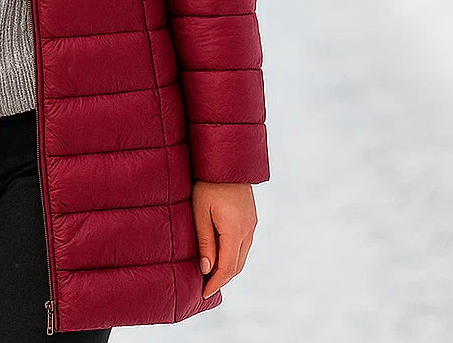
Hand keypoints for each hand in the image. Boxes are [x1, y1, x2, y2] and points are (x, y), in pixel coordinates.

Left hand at [190, 180, 257, 298]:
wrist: (225, 160)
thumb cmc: (207, 183)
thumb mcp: (200, 212)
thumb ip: (205, 242)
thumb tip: (207, 270)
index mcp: (234, 230)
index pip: (227, 267)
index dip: (215, 283)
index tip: (203, 294)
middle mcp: (247, 229)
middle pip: (237, 265)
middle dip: (222, 279)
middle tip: (206, 289)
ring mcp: (252, 223)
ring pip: (242, 256)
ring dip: (229, 268)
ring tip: (212, 276)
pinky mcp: (251, 217)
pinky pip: (244, 244)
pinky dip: (234, 255)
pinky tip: (221, 255)